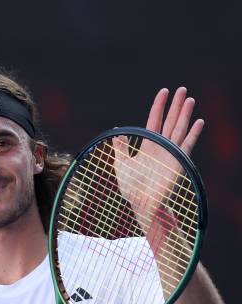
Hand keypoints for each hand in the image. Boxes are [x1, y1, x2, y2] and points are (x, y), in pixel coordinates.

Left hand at [112, 87, 203, 231]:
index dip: (159, 106)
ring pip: (179, 129)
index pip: (155, 121)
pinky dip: (193, 134)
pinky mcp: (178, 162)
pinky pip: (187, 145)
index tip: (164, 92)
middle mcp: (161, 147)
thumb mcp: (122, 164)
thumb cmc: (131, 188)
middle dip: (176, 105)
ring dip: (185, 114)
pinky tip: (198, 122)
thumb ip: (120, 148)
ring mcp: (171, 154)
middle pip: (170, 121)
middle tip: (182, 89)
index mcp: (148, 146)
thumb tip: (115, 132)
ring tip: (190, 99)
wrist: (142, 203)